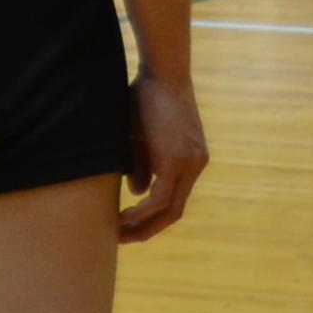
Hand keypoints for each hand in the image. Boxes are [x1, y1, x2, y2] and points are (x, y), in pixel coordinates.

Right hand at [120, 72, 209, 239]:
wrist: (162, 73)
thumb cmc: (145, 97)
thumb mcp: (141, 136)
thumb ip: (142, 165)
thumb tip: (137, 193)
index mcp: (189, 160)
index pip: (173, 201)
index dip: (150, 218)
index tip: (126, 226)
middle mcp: (195, 166)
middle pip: (174, 212)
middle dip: (146, 229)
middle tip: (121, 239)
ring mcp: (190, 164)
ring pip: (170, 208)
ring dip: (143, 224)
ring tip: (118, 232)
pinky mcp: (178, 159)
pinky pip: (162, 197)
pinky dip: (143, 210)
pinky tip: (124, 215)